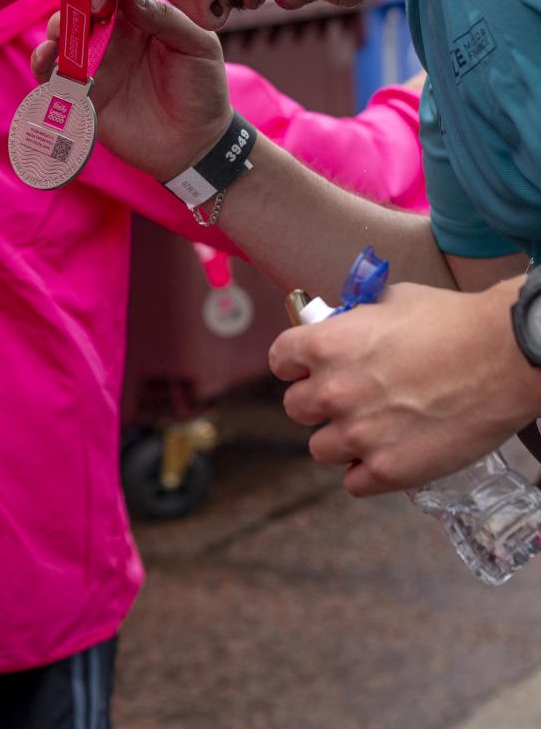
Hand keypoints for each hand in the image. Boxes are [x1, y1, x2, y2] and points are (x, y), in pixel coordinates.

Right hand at [31, 0, 231, 181]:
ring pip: (63, 35)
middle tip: (91, 8)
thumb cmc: (203, 88)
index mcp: (142, 16)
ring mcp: (96, 63)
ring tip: (63, 34)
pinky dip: (43, 63)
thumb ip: (165, 18)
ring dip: (57, 28)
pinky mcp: (83, 94)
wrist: (196, 145)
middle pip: (82, 5)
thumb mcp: (198, 46)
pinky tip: (49, 58)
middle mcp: (114, 35)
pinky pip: (53, 74)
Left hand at [269, 277, 540, 495]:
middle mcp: (333, 391)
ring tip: (375, 427)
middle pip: (296, 408)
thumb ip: (355, 320)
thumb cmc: (452, 322)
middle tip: (350, 397)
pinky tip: (390, 453)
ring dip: (342, 439)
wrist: (504, 357)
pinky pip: (354, 483)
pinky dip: (368, 472)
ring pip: (321, 449)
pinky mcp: (388, 471)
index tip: (308, 367)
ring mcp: (358, 435)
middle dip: (319, 401)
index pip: (280, 360)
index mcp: (326, 344)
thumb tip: (341, 327)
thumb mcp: (391, 301)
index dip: (295, 363)